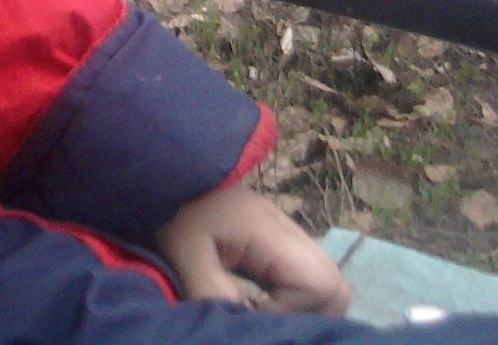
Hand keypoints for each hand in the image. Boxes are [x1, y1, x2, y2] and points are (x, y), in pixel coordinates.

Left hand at [153, 183, 351, 314]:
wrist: (161, 174)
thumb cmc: (171, 210)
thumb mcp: (182, 252)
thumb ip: (214, 291)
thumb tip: (245, 322)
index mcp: (271, 231)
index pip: (323, 282)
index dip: (296, 310)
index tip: (255, 310)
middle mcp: (290, 232)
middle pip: (336, 285)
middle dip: (310, 312)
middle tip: (265, 314)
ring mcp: (288, 235)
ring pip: (327, 282)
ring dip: (304, 305)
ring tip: (262, 309)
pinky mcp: (279, 241)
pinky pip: (307, 276)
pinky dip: (295, 295)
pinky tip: (261, 299)